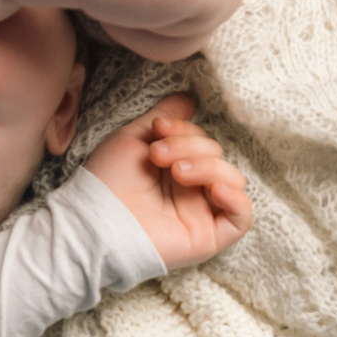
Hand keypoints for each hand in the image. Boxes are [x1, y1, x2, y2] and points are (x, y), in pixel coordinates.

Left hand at [80, 96, 252, 269]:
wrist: (94, 219)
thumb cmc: (107, 180)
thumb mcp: (135, 137)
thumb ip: (165, 117)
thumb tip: (188, 99)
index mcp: (175, 166)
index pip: (201, 140)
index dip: (185, 129)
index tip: (158, 129)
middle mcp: (191, 189)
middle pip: (217, 155)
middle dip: (191, 147)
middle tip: (158, 156)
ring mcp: (201, 212)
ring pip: (233, 180)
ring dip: (209, 167)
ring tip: (177, 172)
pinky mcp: (208, 237)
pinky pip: (242, 218)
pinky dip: (236, 199)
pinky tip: (214, 188)